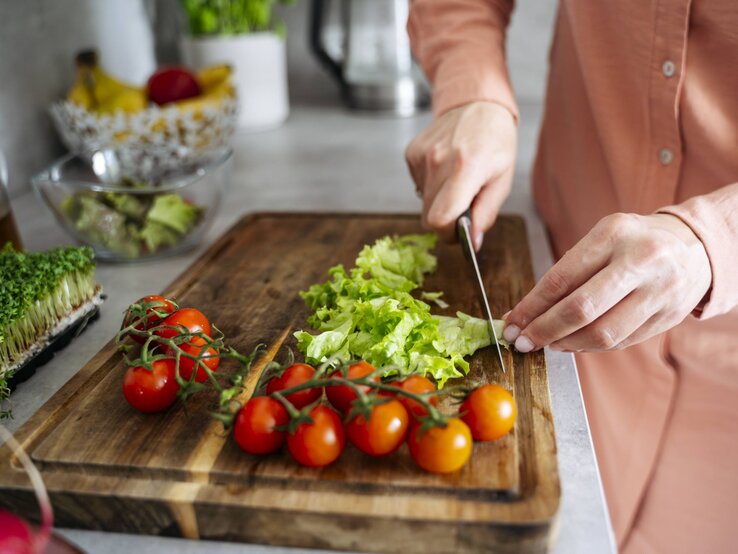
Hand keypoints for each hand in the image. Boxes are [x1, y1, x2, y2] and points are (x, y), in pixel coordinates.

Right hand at [405, 101, 516, 249]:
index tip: (459, 232)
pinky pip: (418, 185)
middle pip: (428, 216)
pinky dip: (431, 185)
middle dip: (445, 220)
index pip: (440, 218)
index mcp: (465, 168)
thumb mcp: (503, 180)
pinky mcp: (411, 153)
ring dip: (439, 201)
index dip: (448, 234)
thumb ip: (486, 214)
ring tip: (456, 181)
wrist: (476, 103)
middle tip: (462, 208)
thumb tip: (472, 242)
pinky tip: (445, 169)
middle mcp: (438, 161)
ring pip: (422, 202)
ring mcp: (421, 156)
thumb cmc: (495, 141)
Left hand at [503, 213, 711, 351]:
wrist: (693, 246)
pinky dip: (590, 346)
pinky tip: (574, 342)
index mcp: (613, 235)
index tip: (511, 322)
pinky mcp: (670, 316)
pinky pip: (621, 341)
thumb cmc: (631, 242)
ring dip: (567, 343)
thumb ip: (565, 273)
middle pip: (581, 309)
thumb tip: (523, 313)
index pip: (561, 278)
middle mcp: (640, 261)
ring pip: (603, 333)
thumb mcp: (600, 239)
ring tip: (548, 343)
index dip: (531, 306)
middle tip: (523, 342)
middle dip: (544, 330)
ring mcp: (659, 291)